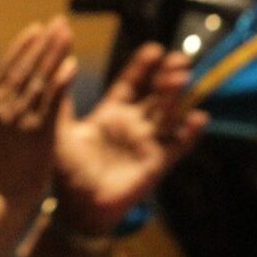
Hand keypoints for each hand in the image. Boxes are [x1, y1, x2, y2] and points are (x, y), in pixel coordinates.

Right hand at [0, 18, 78, 206]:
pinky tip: (71, 64)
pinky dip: (61, 82)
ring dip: (54, 53)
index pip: (7, 66)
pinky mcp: (37, 133)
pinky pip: (51, 102)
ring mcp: (20, 119)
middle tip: (58, 20)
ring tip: (67, 32)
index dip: (23, 45)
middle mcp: (3, 107)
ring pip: (39, 78)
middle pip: (25, 66)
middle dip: (43, 41)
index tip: (37, 27)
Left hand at [50, 43, 206, 234]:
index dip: (143, 67)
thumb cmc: (66, 170)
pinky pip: (178, 146)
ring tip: (183, 76)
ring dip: (177, 96)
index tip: (154, 49)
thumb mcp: (62, 130)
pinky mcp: (156, 164)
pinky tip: (199, 117)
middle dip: (167, 76)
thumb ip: (62, 101)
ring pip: (168, 114)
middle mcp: (132, 125)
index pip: (131, 84)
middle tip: (178, 58)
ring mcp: (146, 144)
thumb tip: (57, 67)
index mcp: (110, 113)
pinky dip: (190, 133)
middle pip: (155, 95)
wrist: (75, 207)